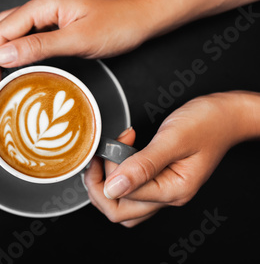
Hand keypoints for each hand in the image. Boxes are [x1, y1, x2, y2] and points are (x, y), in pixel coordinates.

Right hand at [0, 0, 159, 98]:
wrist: (146, 16)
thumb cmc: (120, 24)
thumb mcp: (77, 39)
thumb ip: (39, 47)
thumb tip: (3, 54)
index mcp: (45, 3)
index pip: (4, 30)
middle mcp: (44, 3)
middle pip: (1, 25)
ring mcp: (51, 10)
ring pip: (11, 27)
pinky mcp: (59, 19)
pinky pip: (27, 31)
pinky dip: (12, 44)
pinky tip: (8, 54)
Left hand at [84, 92, 257, 226]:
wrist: (226, 115)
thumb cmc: (206, 123)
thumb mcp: (172, 140)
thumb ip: (142, 165)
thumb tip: (113, 188)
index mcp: (173, 191)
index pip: (123, 198)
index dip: (109, 173)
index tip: (110, 147)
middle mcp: (168, 197)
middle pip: (119, 211)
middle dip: (101, 184)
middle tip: (102, 155)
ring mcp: (164, 190)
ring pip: (124, 205)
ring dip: (108, 183)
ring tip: (109, 155)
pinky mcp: (161, 180)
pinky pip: (132, 190)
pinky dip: (119, 175)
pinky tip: (121, 154)